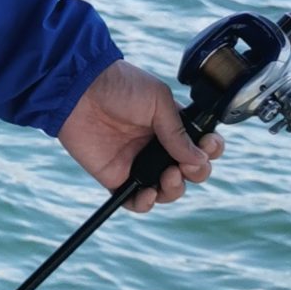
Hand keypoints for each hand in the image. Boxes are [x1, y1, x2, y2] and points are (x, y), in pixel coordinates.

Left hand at [57, 60, 221, 213]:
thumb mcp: (158, 99)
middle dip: (197, 173)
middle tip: (186, 165)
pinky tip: (148, 193)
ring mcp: (137, 162)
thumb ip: (178, 130)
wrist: (80, 91)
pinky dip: (145, 203)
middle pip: (189, 172)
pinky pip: (135, 201)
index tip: (209, 146)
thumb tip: (199, 158)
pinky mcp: (115, 177)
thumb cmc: (119, 86)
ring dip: (175, 189)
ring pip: (167, 190)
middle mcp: (157, 146)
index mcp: (171, 125)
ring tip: (169, 175)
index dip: (210, 150)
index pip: (199, 145)